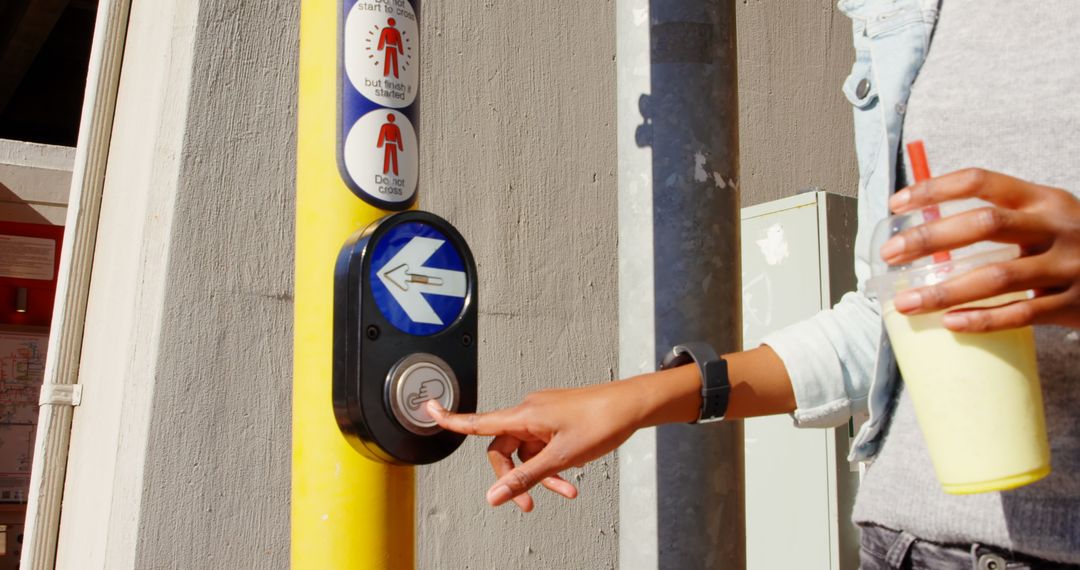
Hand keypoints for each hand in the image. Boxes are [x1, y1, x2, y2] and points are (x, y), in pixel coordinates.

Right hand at [426, 365, 702, 511]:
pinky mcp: (556, 421)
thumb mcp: (561, 457)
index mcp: (524, 414)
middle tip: (527, 503)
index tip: (428, 408)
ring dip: (539, 474)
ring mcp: (543, 416)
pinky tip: (570, 479)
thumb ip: (526, 477)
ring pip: (526, 452)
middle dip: (513, 477)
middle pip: (502, 448)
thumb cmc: (601, 420)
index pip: (477, 421)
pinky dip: (551, 465)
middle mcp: (529, 412)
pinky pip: (542, 447)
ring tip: (565, 490)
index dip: (450, 418)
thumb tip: (495, 496)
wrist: (632, 405)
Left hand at [880, 168, 1079, 330]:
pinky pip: (1022, 314)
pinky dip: (983, 320)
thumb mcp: (1048, 217)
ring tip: (905, 303)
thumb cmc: (1075, 244)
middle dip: (930, 239)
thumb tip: (929, 231)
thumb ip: (1002, 219)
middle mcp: (1056, 227)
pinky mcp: (1074, 304)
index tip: (897, 205)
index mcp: (1043, 199)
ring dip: (944, 291)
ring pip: (997, 277)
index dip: (935, 189)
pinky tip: (952, 324)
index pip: (981, 181)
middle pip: (984, 225)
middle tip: (890, 254)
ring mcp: (1068, 266)